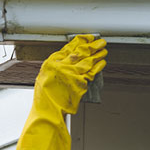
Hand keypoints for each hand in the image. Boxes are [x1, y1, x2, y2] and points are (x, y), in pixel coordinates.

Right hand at [13, 35, 106, 149]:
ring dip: (98, 54)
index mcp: (52, 63)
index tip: (87, 37)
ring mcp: (72, 74)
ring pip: (89, 60)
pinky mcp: (80, 83)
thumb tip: (68, 58)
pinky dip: (99, 66)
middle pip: (81, 51)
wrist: (48, 112)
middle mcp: (62, 66)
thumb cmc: (45, 98)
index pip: (69, 47)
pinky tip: (103, 62)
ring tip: (104, 50)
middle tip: (99, 41)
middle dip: (92, 45)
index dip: (79, 41)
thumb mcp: (45, 77)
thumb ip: (56, 66)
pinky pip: (93, 72)